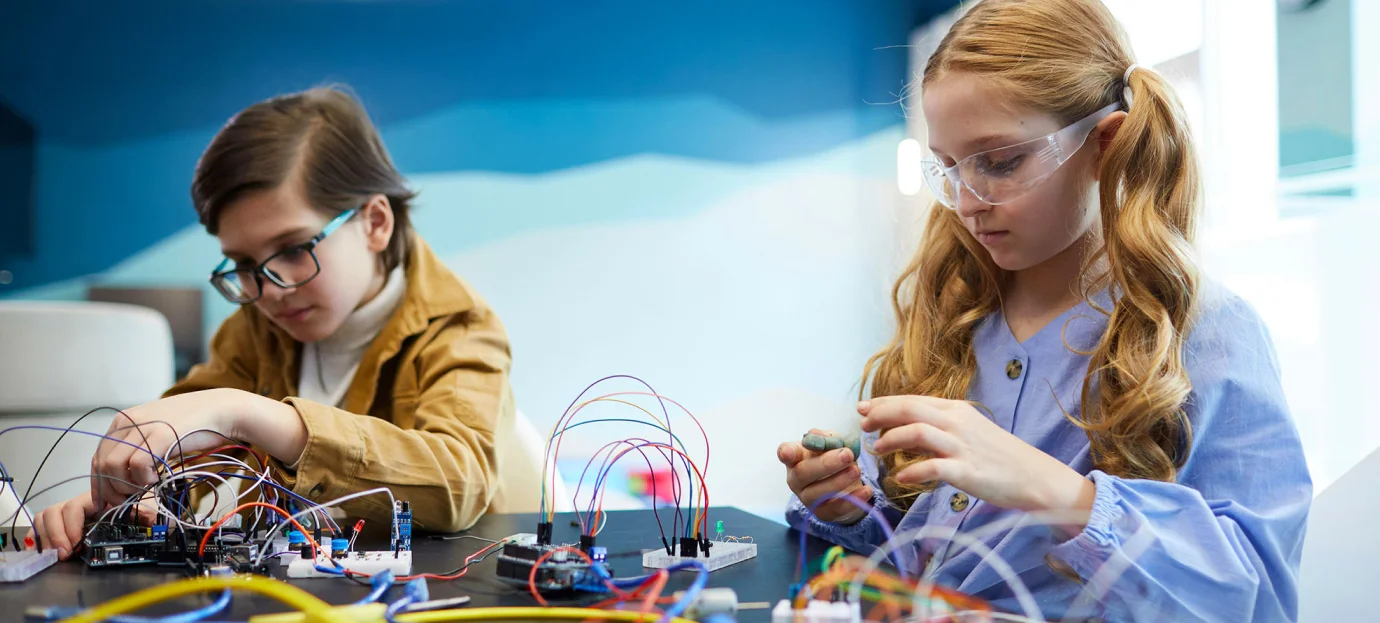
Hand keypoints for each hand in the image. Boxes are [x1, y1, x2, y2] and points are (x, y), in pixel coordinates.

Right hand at [27, 491, 154, 559]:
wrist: (141, 506)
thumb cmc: (141, 509)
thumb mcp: (146, 510)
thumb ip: (149, 516)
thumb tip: (157, 522)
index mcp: (98, 500)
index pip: (75, 507)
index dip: (71, 526)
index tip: (75, 545)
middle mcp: (81, 505)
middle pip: (55, 512)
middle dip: (57, 535)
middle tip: (64, 555)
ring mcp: (70, 515)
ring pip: (45, 517)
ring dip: (47, 537)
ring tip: (56, 554)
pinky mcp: (62, 525)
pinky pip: (42, 526)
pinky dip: (39, 537)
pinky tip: (44, 551)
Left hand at [91, 390, 237, 509]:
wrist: (221, 410)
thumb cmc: (193, 425)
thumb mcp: (156, 433)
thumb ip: (137, 449)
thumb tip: (121, 478)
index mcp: (124, 420)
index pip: (98, 457)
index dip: (100, 483)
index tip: (107, 501)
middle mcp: (128, 421)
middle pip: (102, 464)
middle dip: (111, 489)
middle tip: (127, 501)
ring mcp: (143, 427)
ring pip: (114, 466)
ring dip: (127, 485)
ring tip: (147, 486)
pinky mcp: (159, 435)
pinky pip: (137, 465)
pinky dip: (144, 479)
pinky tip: (158, 477)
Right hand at [777, 428, 874, 524]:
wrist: (845, 486)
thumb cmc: (833, 458)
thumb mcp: (832, 444)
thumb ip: (827, 438)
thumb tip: (819, 435)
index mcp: (796, 457)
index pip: (785, 452)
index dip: (786, 452)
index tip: (788, 453)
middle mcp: (796, 479)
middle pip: (803, 473)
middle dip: (825, 464)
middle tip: (847, 455)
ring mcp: (807, 498)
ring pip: (818, 493)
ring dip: (839, 481)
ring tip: (857, 470)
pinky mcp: (823, 512)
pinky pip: (837, 508)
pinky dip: (853, 499)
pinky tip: (866, 490)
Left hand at [860, 396, 1094, 524]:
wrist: (1035, 476)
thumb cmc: (998, 455)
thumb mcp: (967, 432)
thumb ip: (937, 429)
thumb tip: (902, 431)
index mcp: (956, 410)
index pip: (913, 400)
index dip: (884, 403)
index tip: (863, 408)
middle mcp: (957, 423)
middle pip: (909, 409)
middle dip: (880, 414)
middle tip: (864, 425)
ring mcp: (962, 446)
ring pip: (917, 432)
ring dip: (892, 440)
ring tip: (878, 450)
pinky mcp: (967, 471)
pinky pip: (933, 468)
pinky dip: (913, 472)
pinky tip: (900, 478)